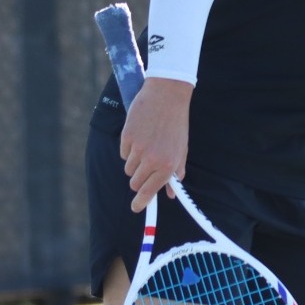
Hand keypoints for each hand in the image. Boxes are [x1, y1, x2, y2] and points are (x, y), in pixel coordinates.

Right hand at [119, 77, 194, 211]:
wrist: (167, 96)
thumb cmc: (176, 125)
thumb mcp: (181, 150)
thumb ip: (176, 173)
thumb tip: (170, 194)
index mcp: (168, 165)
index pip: (149, 190)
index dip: (142, 201)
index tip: (136, 208)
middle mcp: (152, 160)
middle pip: (134, 182)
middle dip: (138, 179)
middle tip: (146, 167)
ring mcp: (138, 149)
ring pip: (128, 168)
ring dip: (135, 162)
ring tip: (148, 145)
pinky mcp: (126, 138)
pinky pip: (123, 153)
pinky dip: (129, 148)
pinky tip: (140, 135)